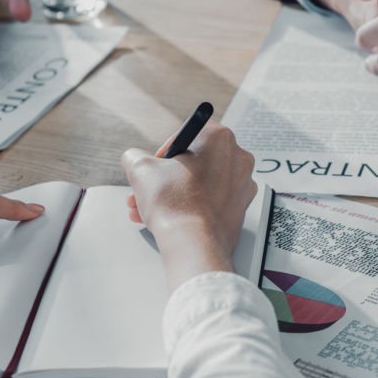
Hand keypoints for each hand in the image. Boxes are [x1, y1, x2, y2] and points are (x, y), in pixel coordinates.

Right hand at [121, 123, 257, 290]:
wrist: (193, 244)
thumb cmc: (174, 203)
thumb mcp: (141, 168)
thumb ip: (135, 156)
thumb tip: (134, 158)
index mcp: (220, 138)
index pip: (189, 133)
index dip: (166, 149)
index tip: (156, 164)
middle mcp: (238, 158)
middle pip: (195, 161)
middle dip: (166, 176)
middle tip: (147, 189)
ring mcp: (243, 185)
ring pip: (201, 183)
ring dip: (173, 193)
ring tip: (147, 209)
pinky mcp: (241, 208)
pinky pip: (212, 201)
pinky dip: (191, 207)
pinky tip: (168, 219)